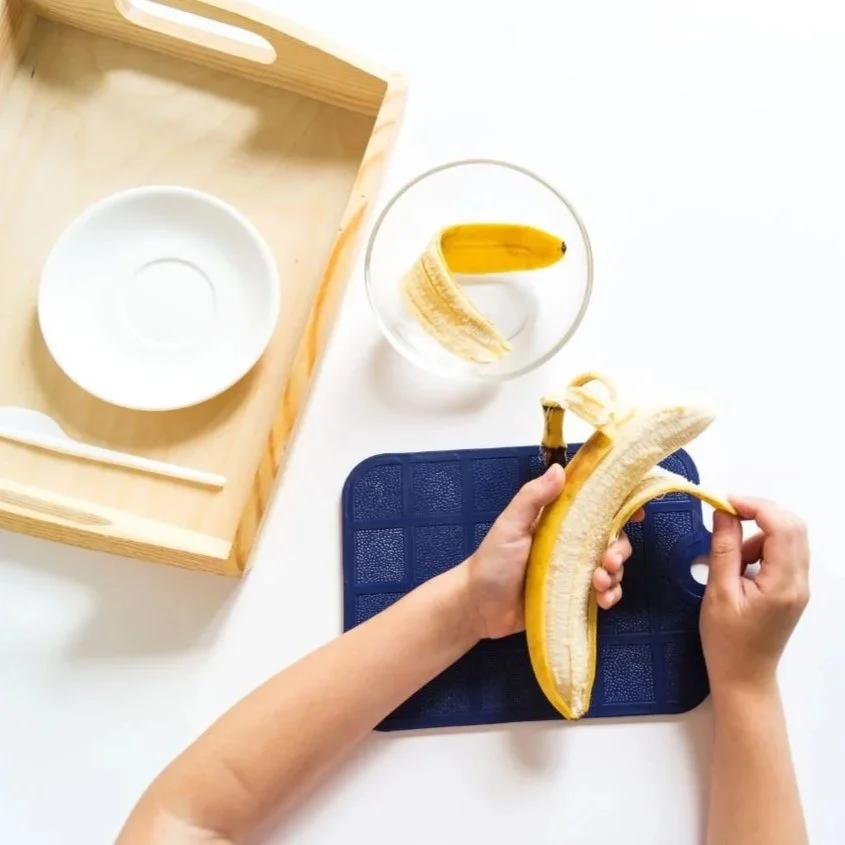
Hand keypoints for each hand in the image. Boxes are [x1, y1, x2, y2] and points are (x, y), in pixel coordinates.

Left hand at [463, 464, 637, 638]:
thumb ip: (533, 498)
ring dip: (615, 573)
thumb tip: (559, 469)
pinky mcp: (574, 595)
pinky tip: (603, 600)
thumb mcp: (510, 526)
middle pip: (612, 537)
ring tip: (599, 584)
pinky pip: (604, 592)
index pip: (595, 505)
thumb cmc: (492, 562)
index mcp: (558, 520)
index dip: (619, 505)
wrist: (479, 608)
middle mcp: (571, 542)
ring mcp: (574, 570)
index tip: (636, 512)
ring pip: (612, 566)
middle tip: (608, 561)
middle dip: (619, 548)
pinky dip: (611, 595)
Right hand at [701, 497, 809, 699]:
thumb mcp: (718, 592)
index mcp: (782, 584)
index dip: (756, 506)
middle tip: (728, 512)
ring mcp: (799, 586)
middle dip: (761, 512)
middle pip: (793, 527)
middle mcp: (799, 582)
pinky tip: (739, 565)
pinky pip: (784, 554)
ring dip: (760, 531)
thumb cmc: (726, 641)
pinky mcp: (792, 590)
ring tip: (729, 552)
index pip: (782, 528)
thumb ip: (724, 550)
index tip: (726, 503)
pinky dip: (762, 547)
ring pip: (790, 538)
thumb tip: (724, 513)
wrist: (744, 677)